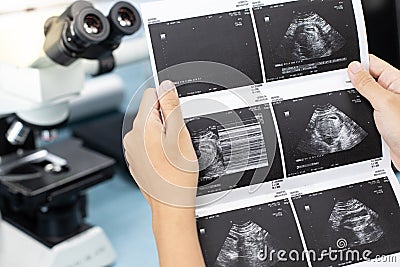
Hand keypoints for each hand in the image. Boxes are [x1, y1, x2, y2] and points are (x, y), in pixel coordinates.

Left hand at [123, 80, 198, 207]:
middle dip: (165, 119)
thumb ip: (171, 106)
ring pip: (149, 128)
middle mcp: (132, 136)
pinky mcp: (135, 159)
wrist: (170, 204)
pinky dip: (156, 146)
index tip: (176, 116)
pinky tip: (166, 159)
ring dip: (161, 134)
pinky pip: (146, 142)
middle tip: (177, 139)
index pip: (152, 94)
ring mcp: (132, 149)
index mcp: (142, 126)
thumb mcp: (180, 135)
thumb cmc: (177, 176)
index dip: (168, 101)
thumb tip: (165, 85)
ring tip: (172, 152)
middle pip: (150, 112)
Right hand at [348, 55, 399, 168]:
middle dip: (352, 82)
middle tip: (343, 87)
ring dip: (355, 99)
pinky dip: (357, 111)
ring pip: (363, 95)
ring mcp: (386, 105)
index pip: (372, 63)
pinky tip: (354, 114)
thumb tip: (354, 68)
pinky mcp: (380, 118)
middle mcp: (391, 91)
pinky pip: (364, 109)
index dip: (357, 63)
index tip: (342, 67)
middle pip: (366, 79)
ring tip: (352, 103)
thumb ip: (367, 85)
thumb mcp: (383, 102)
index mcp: (396, 80)